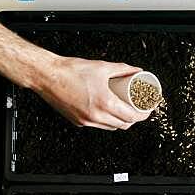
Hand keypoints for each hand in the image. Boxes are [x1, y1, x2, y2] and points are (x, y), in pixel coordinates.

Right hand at [33, 56, 148, 129]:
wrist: (48, 76)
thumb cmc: (71, 71)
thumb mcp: (102, 67)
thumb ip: (122, 69)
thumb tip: (136, 70)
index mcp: (104, 103)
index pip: (131, 117)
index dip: (143, 115)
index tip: (147, 109)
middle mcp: (95, 116)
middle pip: (123, 125)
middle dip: (134, 119)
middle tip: (138, 109)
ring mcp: (86, 121)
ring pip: (111, 127)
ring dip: (120, 121)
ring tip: (125, 110)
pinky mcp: (77, 121)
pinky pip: (97, 125)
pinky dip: (106, 121)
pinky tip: (108, 111)